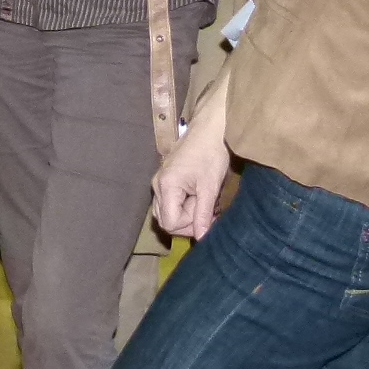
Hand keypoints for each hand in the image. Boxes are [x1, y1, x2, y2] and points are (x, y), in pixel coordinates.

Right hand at [153, 106, 232, 241]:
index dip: (188, 225)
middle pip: (165, 220)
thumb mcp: (210, 187)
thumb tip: (201, 239)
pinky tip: (198, 197)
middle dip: (187, 221)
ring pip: (167, 212)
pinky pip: (169, 202)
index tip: (205, 214)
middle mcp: (157, 186)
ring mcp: (159, 182)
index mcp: (166, 186)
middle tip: (207, 209)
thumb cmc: (211, 155)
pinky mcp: (165, 180)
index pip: (169, 223)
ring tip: (203, 202)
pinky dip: (183, 205)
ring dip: (186, 214)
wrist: (209, 130)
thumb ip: (203, 214)